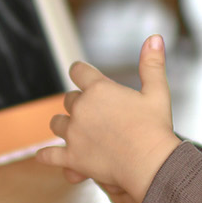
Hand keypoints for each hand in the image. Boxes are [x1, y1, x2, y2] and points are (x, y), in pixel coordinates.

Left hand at [35, 35, 180, 202]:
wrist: (151, 164)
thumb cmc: (155, 129)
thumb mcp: (157, 92)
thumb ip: (152, 64)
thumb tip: (154, 38)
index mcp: (99, 89)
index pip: (78, 71)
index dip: (80, 71)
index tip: (81, 74)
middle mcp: (81, 108)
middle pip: (69, 99)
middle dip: (78, 104)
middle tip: (94, 112)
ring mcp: (74, 134)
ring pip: (56, 123)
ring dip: (63, 125)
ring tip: (74, 131)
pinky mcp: (71, 158)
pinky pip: (49, 155)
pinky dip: (46, 155)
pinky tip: (44, 155)